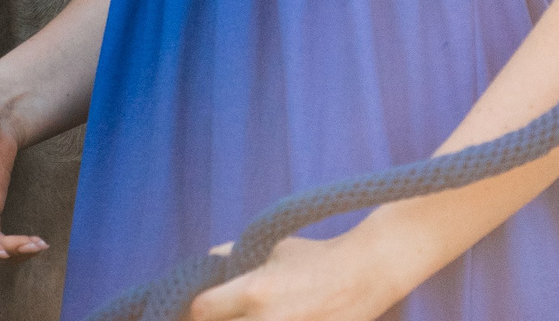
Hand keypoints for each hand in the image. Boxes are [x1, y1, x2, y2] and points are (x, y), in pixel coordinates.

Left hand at [188, 235, 393, 320]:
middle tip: (219, 317)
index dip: (194, 310)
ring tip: (246, 319)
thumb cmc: (314, 258)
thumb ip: (230, 255)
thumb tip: (202, 267)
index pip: (202, 310)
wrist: (364, 276)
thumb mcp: (270, 246)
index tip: (198, 309)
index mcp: (254, 290)